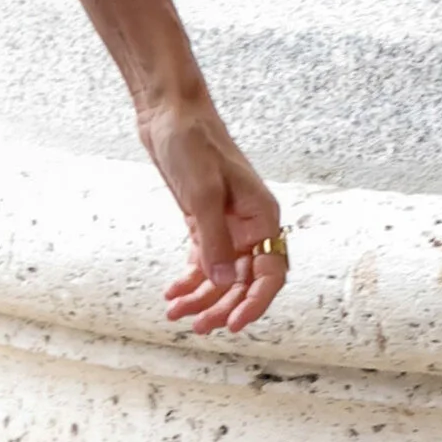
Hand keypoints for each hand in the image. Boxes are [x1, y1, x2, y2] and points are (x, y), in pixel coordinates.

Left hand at [141, 93, 288, 335]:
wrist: (170, 114)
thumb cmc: (193, 144)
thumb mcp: (202, 192)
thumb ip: (213, 240)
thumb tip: (221, 282)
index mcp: (263, 217)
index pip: (270, 273)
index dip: (255, 303)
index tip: (233, 325)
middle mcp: (250, 226)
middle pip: (243, 281)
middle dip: (221, 306)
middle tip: (196, 327)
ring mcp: (228, 226)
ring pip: (221, 276)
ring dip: (202, 298)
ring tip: (175, 314)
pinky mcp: (204, 222)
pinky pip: (204, 261)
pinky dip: (190, 280)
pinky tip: (173, 294)